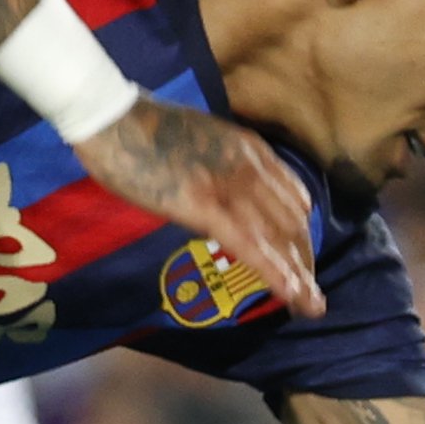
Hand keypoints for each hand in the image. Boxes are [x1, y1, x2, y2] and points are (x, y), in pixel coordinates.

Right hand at [76, 100, 324, 317]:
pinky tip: (291, 294)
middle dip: (304, 261)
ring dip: (299, 276)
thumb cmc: (143, 126)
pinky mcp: (205, 207)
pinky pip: (251, 246)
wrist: (112, 117)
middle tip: (309, 294)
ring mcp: (230, 187)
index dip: (301, 233)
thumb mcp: (202, 139)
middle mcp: (251, 168)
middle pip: (293, 223)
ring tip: (312, 306)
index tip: (302, 259)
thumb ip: (223, 165)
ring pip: (279, 239)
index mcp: (250, 150)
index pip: (293, 198)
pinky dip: (275, 273)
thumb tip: (225, 191)